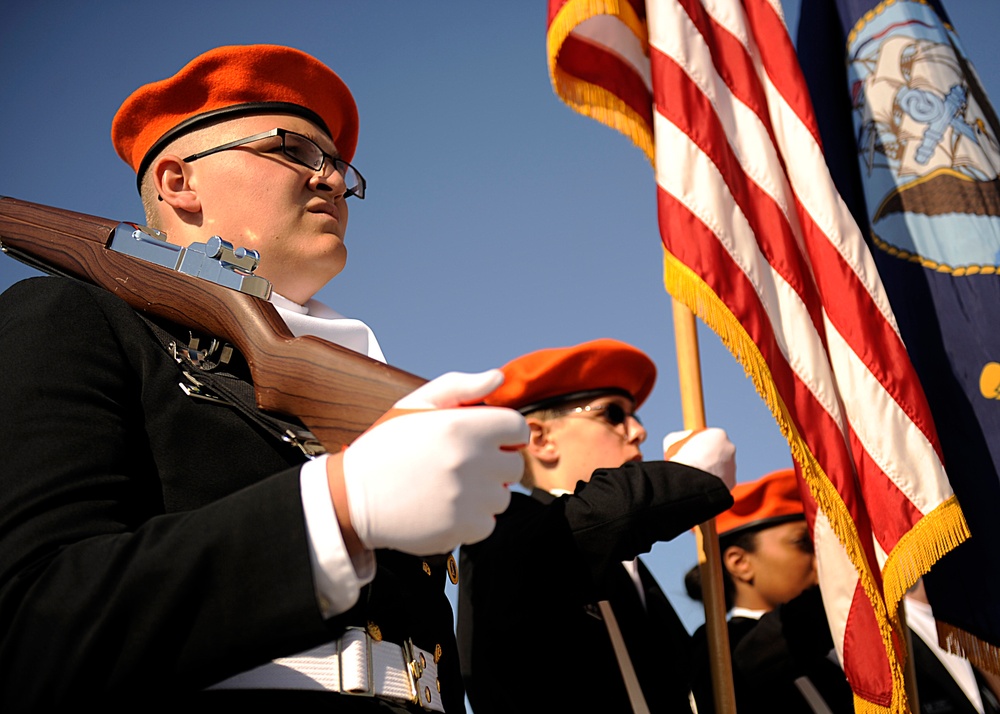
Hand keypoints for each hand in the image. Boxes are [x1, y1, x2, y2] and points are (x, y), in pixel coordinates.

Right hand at [337, 370, 528, 554]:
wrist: (352, 496)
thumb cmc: (387, 446)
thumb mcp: (416, 403)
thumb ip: (461, 386)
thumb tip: (498, 379)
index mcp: (463, 425)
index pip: (517, 428)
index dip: (504, 434)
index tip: (488, 440)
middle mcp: (471, 461)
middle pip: (514, 466)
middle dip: (494, 465)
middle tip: (460, 466)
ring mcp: (469, 498)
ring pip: (502, 497)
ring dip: (483, 495)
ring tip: (447, 488)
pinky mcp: (463, 529)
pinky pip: (487, 524)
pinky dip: (471, 521)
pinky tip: (443, 509)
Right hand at [663, 427, 735, 488]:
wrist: (690, 480)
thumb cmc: (681, 457)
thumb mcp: (673, 440)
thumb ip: (681, 438)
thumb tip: (681, 441)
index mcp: (719, 434)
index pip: (710, 436)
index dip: (699, 443)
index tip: (691, 448)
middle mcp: (730, 448)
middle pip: (719, 450)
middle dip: (708, 455)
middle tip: (694, 462)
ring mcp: (732, 465)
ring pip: (721, 466)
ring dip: (711, 469)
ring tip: (696, 475)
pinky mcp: (731, 481)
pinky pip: (721, 480)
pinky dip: (713, 482)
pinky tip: (701, 483)